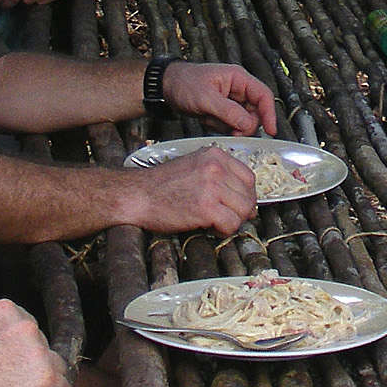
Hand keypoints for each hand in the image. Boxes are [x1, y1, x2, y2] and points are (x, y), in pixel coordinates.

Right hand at [0, 299, 69, 386]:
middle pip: (40, 345)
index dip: (16, 346)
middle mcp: (27, 326)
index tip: (7, 361)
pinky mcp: (47, 379)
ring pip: (54, 364)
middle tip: (11, 380)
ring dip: (42, 377)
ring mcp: (39, 352)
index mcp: (5, 311)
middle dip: (29, 361)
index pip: (23, 326)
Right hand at [130, 146, 258, 235]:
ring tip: (219, 223)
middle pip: (248, 194)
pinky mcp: (206, 208)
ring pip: (243, 210)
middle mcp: (216, 168)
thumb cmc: (161, 185)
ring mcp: (212, 187)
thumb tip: (242, 197)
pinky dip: (224, 231)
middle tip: (229, 218)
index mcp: (215, 155)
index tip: (240, 204)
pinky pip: (231, 224)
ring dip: (234, 221)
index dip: (247, 195)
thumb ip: (218, 176)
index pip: (248, 177)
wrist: (138, 195)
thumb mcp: (194, 167)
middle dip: (242, 211)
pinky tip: (212, 228)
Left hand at [161, 61, 278, 135]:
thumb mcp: (206, 98)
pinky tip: (209, 121)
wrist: (166, 87)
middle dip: (245, 125)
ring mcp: (231, 101)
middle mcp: (238, 89)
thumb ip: (228, 111)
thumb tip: (248, 124)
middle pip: (256, 112)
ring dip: (231, 127)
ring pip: (243, 121)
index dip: (270, 114)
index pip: (263, 96)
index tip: (271, 131)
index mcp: (238, 79)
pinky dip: (222, 128)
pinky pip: (231, 125)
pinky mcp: (224, 111)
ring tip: (213, 121)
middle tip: (233, 131)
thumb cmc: (184, 83)